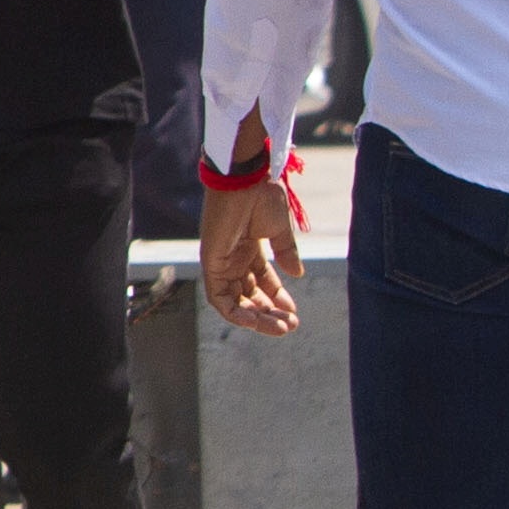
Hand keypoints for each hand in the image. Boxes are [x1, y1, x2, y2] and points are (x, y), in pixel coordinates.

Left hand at [200, 155, 304, 335]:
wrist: (246, 181)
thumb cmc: (261, 197)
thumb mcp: (279, 230)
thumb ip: (286, 252)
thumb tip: (297, 274)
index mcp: (249, 249)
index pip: (261, 282)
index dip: (277, 299)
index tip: (295, 314)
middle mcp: (233, 258)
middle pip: (248, 295)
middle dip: (269, 313)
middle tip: (289, 326)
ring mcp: (221, 262)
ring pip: (234, 302)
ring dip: (256, 318)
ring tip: (279, 328)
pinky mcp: (211, 263)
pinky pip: (219, 297)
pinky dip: (234, 313)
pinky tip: (254, 321)